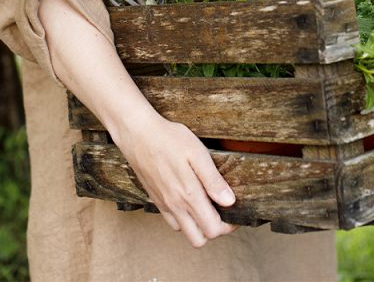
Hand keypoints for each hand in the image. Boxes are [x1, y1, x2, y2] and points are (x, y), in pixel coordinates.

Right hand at [115, 111, 237, 246]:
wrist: (138, 134)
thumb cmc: (169, 139)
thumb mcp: (197, 154)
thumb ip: (213, 180)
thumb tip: (230, 202)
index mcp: (189, 195)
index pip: (212, 230)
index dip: (228, 225)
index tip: (234, 213)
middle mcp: (175, 206)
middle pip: (199, 239)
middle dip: (214, 230)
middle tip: (222, 211)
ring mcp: (164, 205)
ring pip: (184, 232)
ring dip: (198, 225)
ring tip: (206, 204)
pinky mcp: (155, 199)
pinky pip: (171, 221)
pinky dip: (183, 218)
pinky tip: (188, 199)